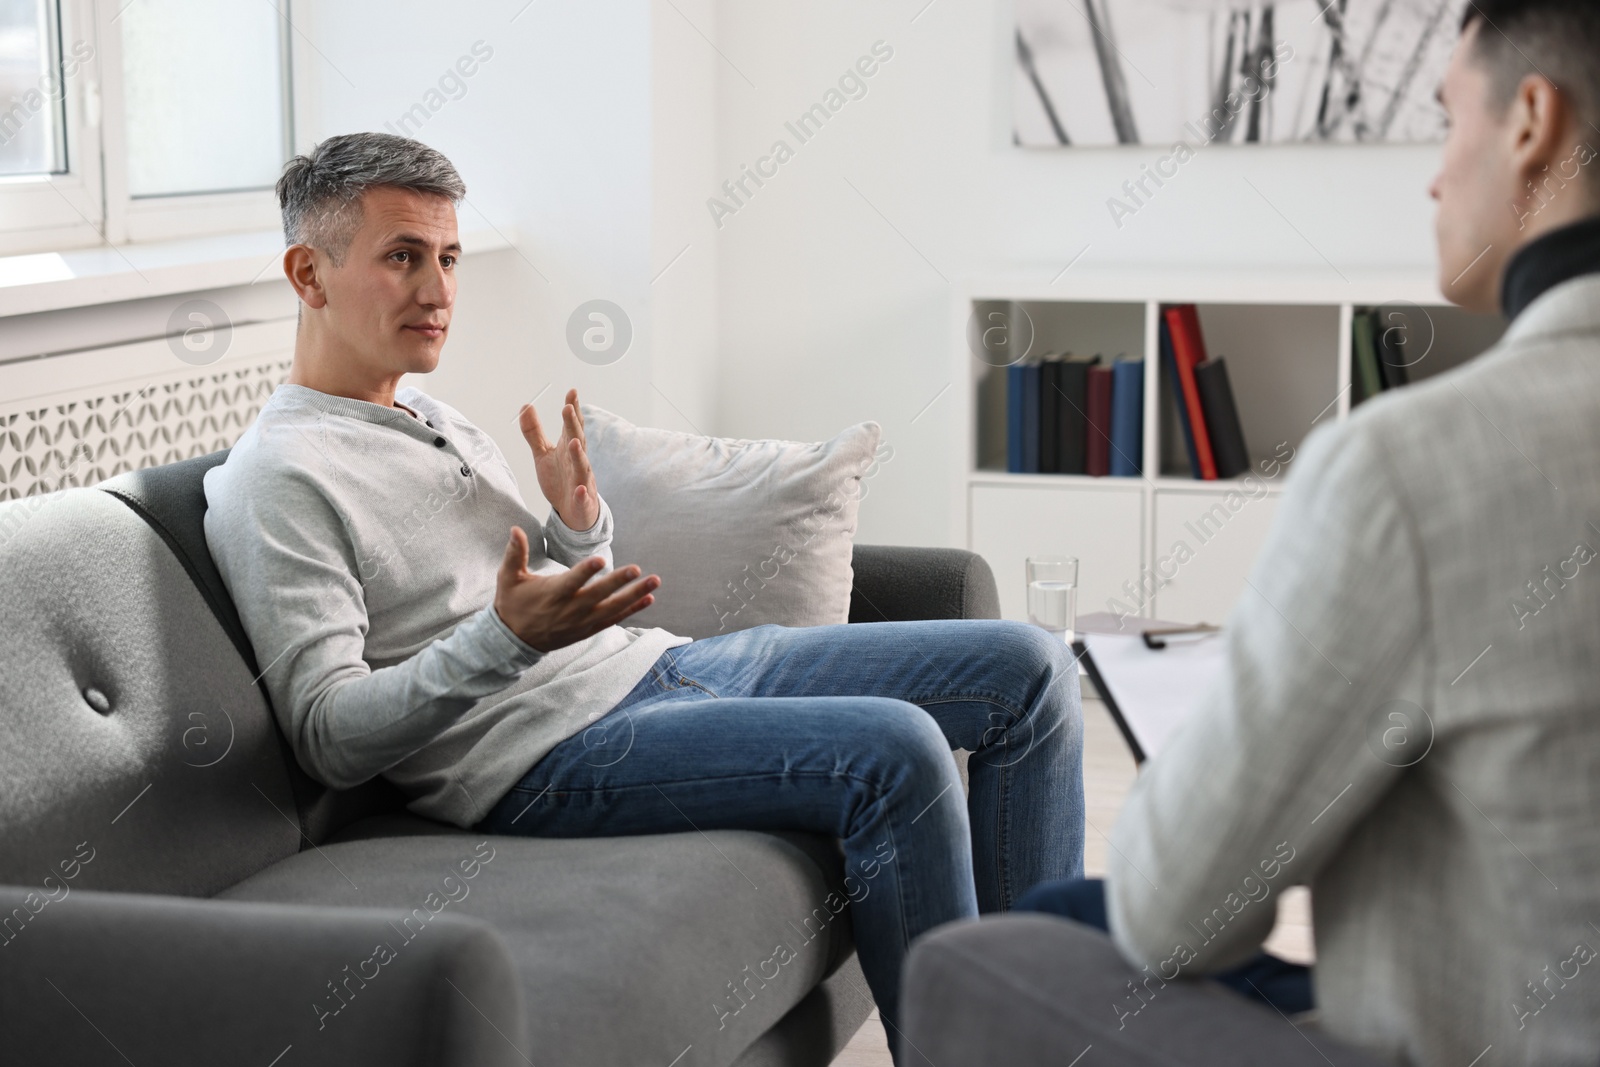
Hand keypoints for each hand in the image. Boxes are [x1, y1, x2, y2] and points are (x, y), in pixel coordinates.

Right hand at [494, 526, 658, 652]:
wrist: (513, 641)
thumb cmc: (512, 604)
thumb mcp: (508, 578)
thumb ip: (515, 554)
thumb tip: (515, 529)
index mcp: (552, 594)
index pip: (572, 581)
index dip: (586, 571)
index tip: (601, 559)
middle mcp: (569, 609)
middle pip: (598, 595)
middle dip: (619, 582)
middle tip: (637, 569)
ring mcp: (581, 622)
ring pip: (612, 609)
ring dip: (635, 595)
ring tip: (654, 581)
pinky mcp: (588, 630)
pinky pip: (613, 620)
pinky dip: (632, 610)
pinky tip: (648, 599)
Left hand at [519, 388, 598, 530]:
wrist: (572, 511)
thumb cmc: (560, 479)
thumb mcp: (543, 454)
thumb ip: (534, 432)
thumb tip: (525, 406)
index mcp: (568, 448)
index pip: (572, 425)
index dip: (572, 409)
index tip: (571, 391)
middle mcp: (578, 461)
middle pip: (577, 440)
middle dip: (573, 425)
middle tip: (567, 408)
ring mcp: (582, 481)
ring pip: (582, 466)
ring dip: (579, 454)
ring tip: (573, 442)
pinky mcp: (582, 501)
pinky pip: (583, 497)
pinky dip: (582, 493)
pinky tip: (581, 489)